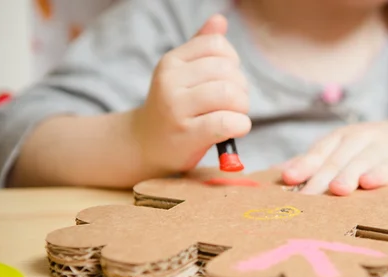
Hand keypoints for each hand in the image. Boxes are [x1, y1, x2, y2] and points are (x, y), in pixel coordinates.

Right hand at [133, 14, 250, 173]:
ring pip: (228, 94)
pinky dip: (240, 125)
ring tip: (234, 116)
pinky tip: (237, 128)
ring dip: (242, 107)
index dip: (233, 61)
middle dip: (241, 88)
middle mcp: (170, 81)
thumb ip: (200, 47)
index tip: (228, 79)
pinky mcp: (187, 134)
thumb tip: (220, 20)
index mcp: (171, 62)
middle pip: (227, 71)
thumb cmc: (173, 108)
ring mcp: (176, 108)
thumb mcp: (181, 75)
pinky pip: (226, 122)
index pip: (217, 45)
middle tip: (234, 104)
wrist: (145, 144)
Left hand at [281, 119, 387, 194]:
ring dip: (348, 175)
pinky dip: (380, 174)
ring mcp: (381, 149)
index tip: (288, 179)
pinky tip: (369, 183)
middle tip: (305, 200)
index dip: (303, 165)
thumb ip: (314, 162)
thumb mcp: (342, 150)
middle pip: (336, 160)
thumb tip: (278, 171)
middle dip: (319, 180)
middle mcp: (358, 140)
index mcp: (340, 138)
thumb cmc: (370, 150)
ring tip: (336, 190)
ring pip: (360, 162)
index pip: (319, 152)